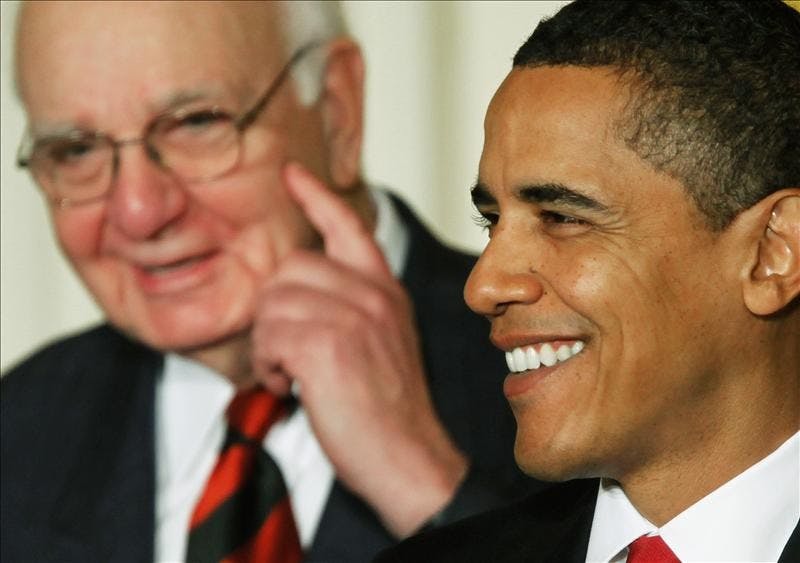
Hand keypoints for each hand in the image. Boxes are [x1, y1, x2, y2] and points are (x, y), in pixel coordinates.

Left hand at [251, 163, 467, 536]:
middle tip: (290, 353)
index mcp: (385, 290)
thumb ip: (351, 307)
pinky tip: (292, 387)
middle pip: (289, 267)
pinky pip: (268, 335)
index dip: (317, 196)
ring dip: (269, 344)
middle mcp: (372, 294)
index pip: (349, 226)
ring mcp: (352, 316)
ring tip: (294, 375)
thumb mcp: (383, 342)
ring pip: (272, 303)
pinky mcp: (326, 345)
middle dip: (275, 311)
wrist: (410, 459)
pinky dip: (268, 366)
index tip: (291, 174)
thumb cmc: (388, 410)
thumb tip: (293, 293)